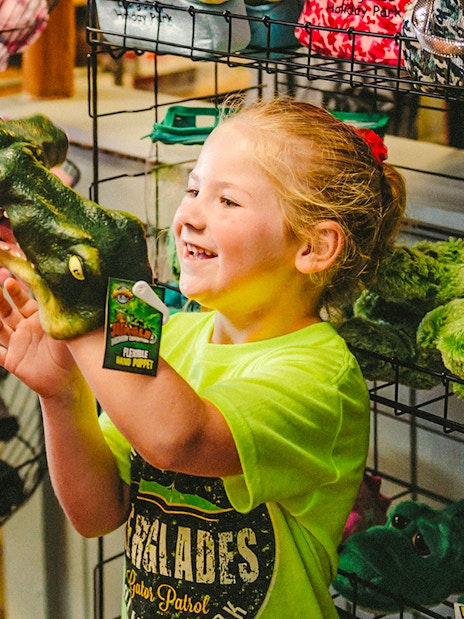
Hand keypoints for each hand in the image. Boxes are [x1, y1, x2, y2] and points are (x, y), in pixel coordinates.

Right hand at [0, 278, 76, 398]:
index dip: (14, 290)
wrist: (69, 381)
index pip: (23, 300)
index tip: (8, 279)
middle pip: (6, 310)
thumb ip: (59, 310)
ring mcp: (18, 344)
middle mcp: (27, 328)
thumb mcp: (65, 327)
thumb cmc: (73, 352)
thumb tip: (57, 286)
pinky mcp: (12, 361)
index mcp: (40, 319)